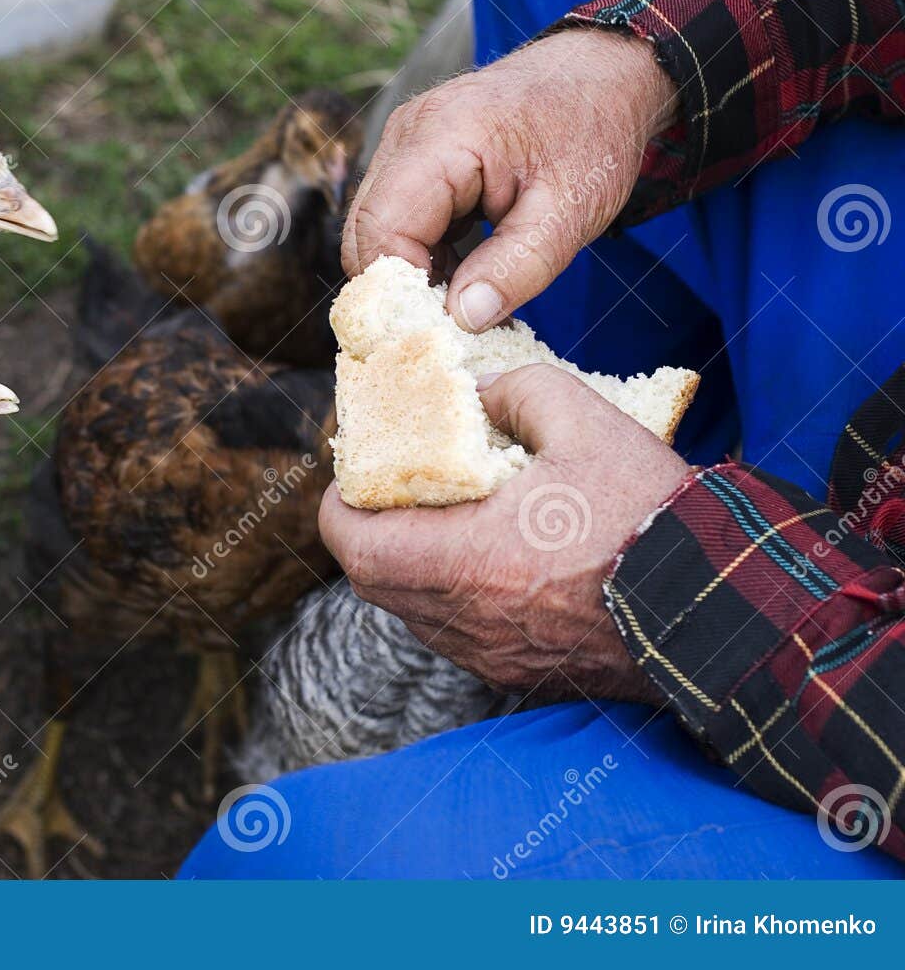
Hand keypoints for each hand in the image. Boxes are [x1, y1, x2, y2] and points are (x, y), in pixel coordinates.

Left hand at [318, 364, 689, 702]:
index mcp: (464, 561)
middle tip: (398, 487)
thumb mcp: (584, 422)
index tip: (358, 469)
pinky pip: (457, 630)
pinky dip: (454, 592)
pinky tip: (493, 555)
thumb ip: (517, 393)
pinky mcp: (519, 673)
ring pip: (413, 609)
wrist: (725, 613)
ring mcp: (489, 655)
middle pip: (374, 579)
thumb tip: (478, 394)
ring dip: (413, 563)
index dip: (341, 503)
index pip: (352, 542)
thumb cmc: (653, 519)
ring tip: (445, 516)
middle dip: (373, 529)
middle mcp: (463, 619)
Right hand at [343, 28, 677, 330]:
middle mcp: (407, 134)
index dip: (401, 290)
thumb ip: (518, 267)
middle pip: (364, 233)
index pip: (382, 229)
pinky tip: (462, 277)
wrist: (604, 74)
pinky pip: (394, 218)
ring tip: (466, 304)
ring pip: (373, 230)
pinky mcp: (412, 156)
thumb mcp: (572, 209)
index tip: (442, 330)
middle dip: (400, 290)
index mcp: (441, 137)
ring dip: (412, 275)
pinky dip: (421, 256)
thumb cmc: (593, 132)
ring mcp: (404, 143)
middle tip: (452, 329)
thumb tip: (464, 320)